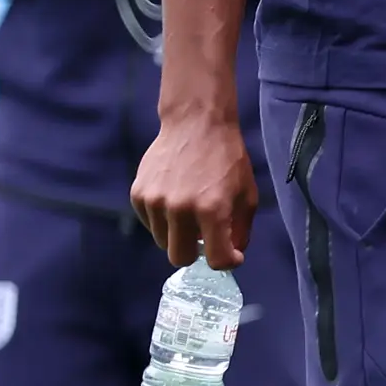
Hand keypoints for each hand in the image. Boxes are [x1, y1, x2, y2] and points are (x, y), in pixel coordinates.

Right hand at [131, 106, 257, 268]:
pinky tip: (174, 200)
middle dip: (195, 253)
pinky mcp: (138, 194)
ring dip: (177, 235)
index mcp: (212, 210)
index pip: (216, 259)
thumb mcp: (247, 194)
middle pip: (180, 258)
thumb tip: (231, 255)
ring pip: (162, 242)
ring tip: (189, 212)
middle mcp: (180, 209)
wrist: (196, 124)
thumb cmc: (227, 160)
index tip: (230, 254)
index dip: (227, 261)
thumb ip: (240, 229)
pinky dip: (162, 220)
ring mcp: (155, 201)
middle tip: (204, 238)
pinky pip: (150, 223)